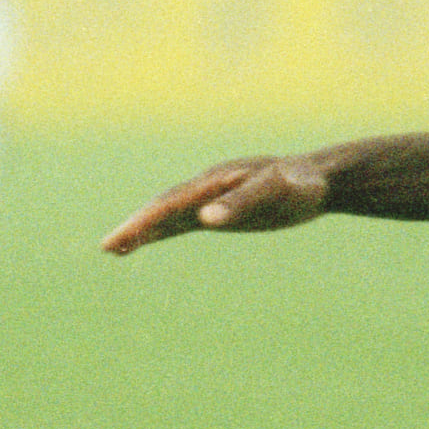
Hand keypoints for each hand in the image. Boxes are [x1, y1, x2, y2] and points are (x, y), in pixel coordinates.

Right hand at [101, 155, 334, 254]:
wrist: (321, 179)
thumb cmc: (300, 184)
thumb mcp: (275, 192)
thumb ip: (241, 204)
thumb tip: (205, 219)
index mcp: (215, 181)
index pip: (171, 202)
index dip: (144, 221)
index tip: (121, 237)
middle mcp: (208, 188)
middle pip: (163, 207)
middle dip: (134, 227)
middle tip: (107, 247)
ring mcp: (213, 198)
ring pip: (169, 215)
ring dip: (143, 230)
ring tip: (114, 249)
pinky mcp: (222, 211)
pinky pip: (185, 221)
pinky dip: (164, 231)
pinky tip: (149, 241)